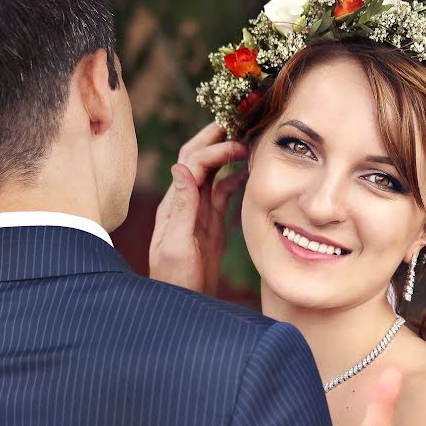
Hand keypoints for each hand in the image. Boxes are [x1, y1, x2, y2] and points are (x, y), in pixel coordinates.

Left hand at [149, 122, 247, 294]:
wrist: (181, 305)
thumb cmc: (174, 280)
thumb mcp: (176, 245)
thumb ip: (182, 208)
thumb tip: (181, 169)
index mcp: (175, 204)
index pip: (193, 163)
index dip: (215, 149)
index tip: (239, 145)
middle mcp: (185, 202)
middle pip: (198, 158)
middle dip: (215, 137)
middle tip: (239, 120)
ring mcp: (199, 212)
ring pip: (213, 173)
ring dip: (227, 154)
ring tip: (249, 141)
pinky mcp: (211, 224)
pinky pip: (223, 194)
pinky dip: (235, 179)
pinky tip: (250, 174)